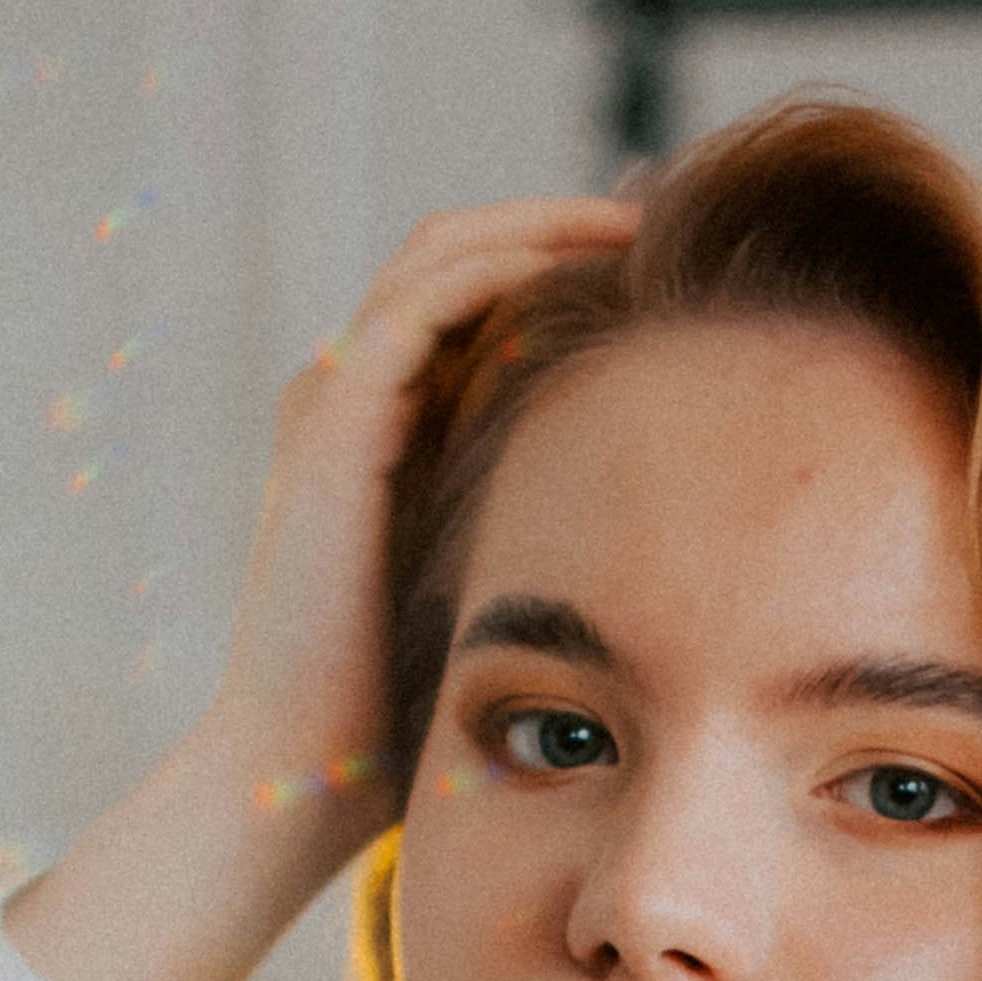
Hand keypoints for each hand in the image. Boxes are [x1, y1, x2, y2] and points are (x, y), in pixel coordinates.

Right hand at [211, 196, 641, 820]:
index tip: (668, 257)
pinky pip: (421, 306)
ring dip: (542, 224)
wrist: (310, 768)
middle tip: (671, 212)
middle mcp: (348, 392)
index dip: (563, 253)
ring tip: (643, 226)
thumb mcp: (496, 575)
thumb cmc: (406, 703)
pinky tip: (585, 276)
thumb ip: (543, 511)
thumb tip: (663, 493)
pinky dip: (500, 270)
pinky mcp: (333, 424)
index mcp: (381, 420)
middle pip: (457, 247)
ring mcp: (332, 399)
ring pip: (439, 253)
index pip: (472, 289)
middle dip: (563, 218)